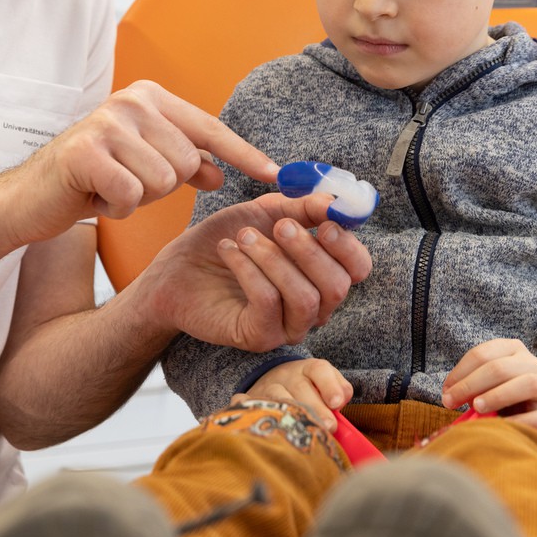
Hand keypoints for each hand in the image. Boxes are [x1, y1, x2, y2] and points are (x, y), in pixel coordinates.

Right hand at [0, 81, 278, 246]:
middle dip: (163, 186)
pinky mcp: (86, 151)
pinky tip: (96, 198)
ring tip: (110, 187)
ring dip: (139, 197)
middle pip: (187, 161)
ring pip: (163, 180)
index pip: (209, 128)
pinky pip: (131, 193)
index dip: (243, 154)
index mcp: (149, 97)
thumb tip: (221, 171)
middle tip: (128, 182)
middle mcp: (131, 101)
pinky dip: (117, 208)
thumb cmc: (91, 179)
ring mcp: (107, 122)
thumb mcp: (144, 166)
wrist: (31, 197)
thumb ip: (183, 162)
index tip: (276, 175)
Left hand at [139, 191, 371, 351]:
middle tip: (279, 226)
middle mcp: (312, 305)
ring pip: (305, 298)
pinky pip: (269, 304)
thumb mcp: (265, 212)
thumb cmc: (227, 239)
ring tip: (242, 236)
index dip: (348, 245)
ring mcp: (287, 325)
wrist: (178, 269)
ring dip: (274, 259)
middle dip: (309, 251)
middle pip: (337, 286)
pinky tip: (228, 250)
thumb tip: (335, 200)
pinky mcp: (258, 337)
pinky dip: (249, 270)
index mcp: (321, 274)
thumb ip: (302, 206)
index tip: (325, 221)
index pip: (358, 269)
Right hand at [240, 358, 351, 430]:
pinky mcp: (251, 400)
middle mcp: (287, 375)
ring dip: (294, 415)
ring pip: (279, 398)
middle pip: (300, 387)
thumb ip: (339, 390)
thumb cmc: (307, 390)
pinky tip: (270, 425)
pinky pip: (253, 405)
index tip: (337, 403)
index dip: (329, 385)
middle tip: (329, 427)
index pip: (319, 370)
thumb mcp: (325, 385)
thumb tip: (342, 400)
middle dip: (316, 408)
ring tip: (306, 432)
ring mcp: (268, 387)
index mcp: (308, 368)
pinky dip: (259, 413)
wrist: (270, 382)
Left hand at [441, 338, 536, 439]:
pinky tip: (502, 427)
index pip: (483, 354)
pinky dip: (520, 421)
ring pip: (528, 384)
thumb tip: (448, 395)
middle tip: (450, 402)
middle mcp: (533, 364)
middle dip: (470, 385)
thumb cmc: (503, 399)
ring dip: (498, 396)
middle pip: (500, 367)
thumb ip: (470, 386)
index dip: (460, 372)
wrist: (536, 419)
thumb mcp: (486, 385)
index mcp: (513, 350)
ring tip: (477, 408)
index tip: (445, 392)